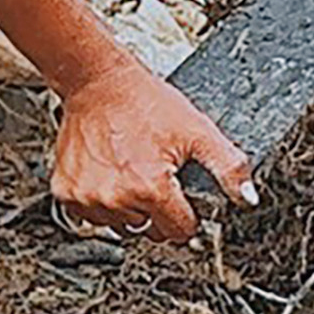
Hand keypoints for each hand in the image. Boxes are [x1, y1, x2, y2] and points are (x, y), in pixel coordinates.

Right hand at [51, 60, 253, 245]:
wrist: (98, 82)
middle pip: (149, 230)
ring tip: (131, 169)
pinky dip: (102, 201)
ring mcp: (86, 197)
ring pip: (120, 225)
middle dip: (158, 210)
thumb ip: (228, 168)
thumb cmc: (144, 103)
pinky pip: (91, 215)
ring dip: (129, 206)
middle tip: (154, 175)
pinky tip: (110, 173)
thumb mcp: (198, 132)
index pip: (180, 231)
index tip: (181, 195)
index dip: (187, 213)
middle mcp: (115, 198)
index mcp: (150, 188)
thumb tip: (247, 198)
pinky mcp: (65, 191)